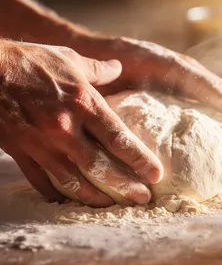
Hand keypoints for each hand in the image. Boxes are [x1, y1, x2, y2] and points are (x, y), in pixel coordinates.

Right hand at [0, 40, 162, 206]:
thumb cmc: (29, 62)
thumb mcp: (69, 59)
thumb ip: (97, 69)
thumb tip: (117, 67)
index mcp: (83, 103)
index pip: (119, 138)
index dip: (140, 159)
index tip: (156, 174)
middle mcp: (65, 129)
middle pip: (101, 167)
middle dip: (126, 186)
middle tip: (144, 198)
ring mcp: (42, 145)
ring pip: (74, 182)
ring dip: (96, 197)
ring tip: (113, 205)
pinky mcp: (23, 154)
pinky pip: (44, 182)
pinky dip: (59, 194)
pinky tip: (72, 200)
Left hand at [76, 37, 221, 153]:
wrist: (86, 50)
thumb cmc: (97, 66)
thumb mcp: (114, 77)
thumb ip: (132, 93)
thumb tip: (148, 132)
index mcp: (170, 66)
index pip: (212, 88)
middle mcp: (179, 67)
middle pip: (219, 91)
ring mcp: (177, 73)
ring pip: (213, 93)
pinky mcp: (171, 81)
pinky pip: (198, 97)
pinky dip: (212, 113)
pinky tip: (214, 131)